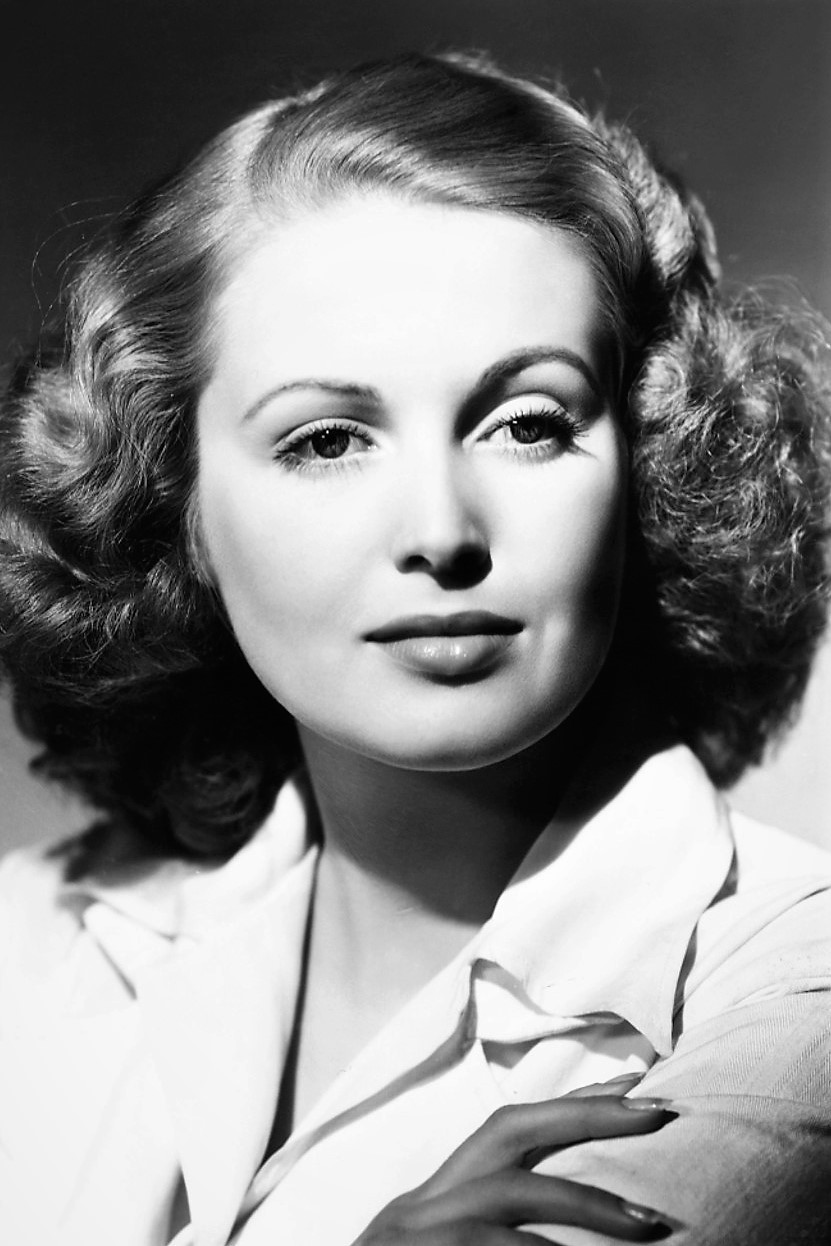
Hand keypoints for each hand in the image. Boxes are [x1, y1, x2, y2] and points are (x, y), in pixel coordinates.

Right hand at [351, 1086, 673, 1244]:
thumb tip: (565, 1235)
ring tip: (652, 1224)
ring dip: (589, 1207)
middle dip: (585, 1115)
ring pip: (513, 1197)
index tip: (636, 1087)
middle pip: (509, 1130)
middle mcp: (423, 1204)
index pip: (509, 1131)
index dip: (573, 1106)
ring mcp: (416, 1232)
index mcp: (435, 1201)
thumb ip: (493, 1237)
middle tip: (657, 1111)